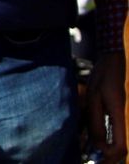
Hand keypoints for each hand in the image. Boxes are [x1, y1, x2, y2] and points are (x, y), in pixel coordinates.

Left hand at [86, 48, 125, 162]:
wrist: (113, 63)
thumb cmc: (102, 78)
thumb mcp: (93, 99)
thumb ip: (95, 122)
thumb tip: (96, 145)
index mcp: (120, 116)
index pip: (121, 146)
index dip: (109, 156)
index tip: (96, 157)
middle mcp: (126, 118)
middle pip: (123, 148)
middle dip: (109, 157)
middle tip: (93, 159)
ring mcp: (125, 117)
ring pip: (121, 142)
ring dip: (108, 149)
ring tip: (92, 150)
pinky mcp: (121, 114)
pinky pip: (117, 133)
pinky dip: (108, 140)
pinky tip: (96, 139)